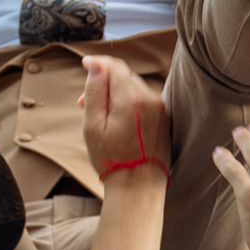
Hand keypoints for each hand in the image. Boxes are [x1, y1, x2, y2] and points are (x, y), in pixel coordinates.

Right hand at [81, 55, 171, 181]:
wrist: (139, 187)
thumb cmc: (112, 160)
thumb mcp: (93, 126)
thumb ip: (94, 92)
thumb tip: (94, 66)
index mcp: (131, 99)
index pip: (115, 67)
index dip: (98, 63)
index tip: (85, 63)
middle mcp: (150, 98)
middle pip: (124, 76)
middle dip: (104, 81)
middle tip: (84, 101)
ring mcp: (160, 108)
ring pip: (134, 87)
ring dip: (116, 93)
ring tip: (100, 114)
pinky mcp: (165, 118)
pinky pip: (144, 100)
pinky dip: (129, 102)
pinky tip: (118, 119)